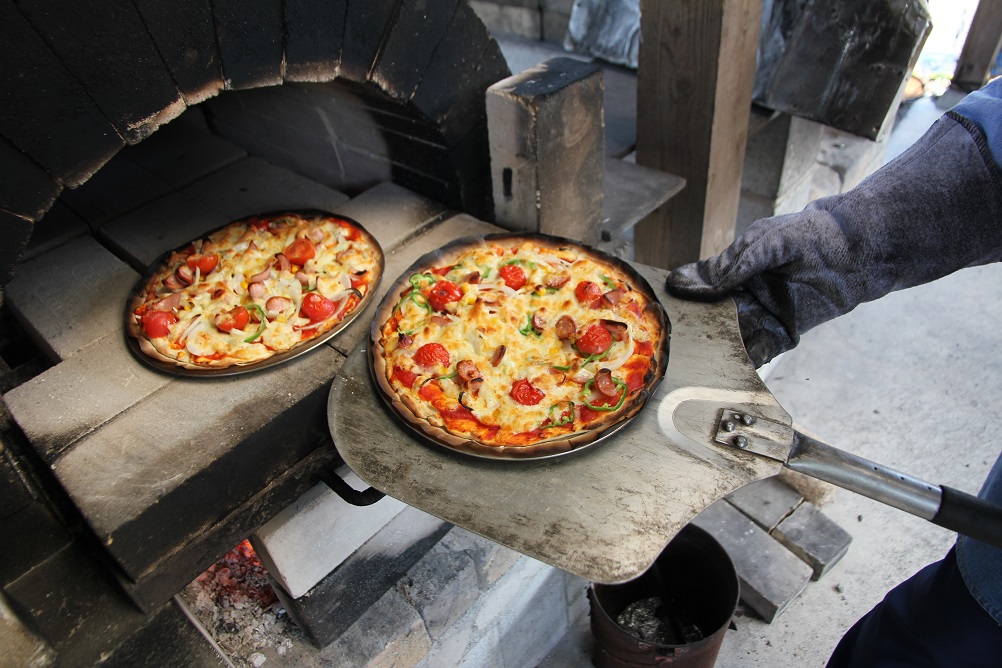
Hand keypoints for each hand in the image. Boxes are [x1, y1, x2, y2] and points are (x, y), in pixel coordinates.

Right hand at [666, 114, 1001, 366]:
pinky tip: (730, 371)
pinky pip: (759, 351)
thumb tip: (685, 282)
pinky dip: (745, 362)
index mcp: (731, 270)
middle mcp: (741, 295)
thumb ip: (728, 266)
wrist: (859, 250)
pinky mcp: (782, 332)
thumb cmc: (810, 235)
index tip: (654, 311)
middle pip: (708, 319)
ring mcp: (761, 315)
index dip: (676, 300)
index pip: (695, 288)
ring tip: (694, 364)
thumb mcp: (763, 243)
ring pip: (730, 338)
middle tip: (669, 345)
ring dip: (715, 351)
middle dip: (692, 332)